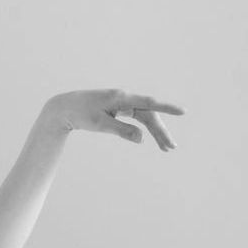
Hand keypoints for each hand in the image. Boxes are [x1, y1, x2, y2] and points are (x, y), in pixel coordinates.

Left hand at [46, 88, 183, 150]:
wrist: (64, 107)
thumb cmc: (80, 114)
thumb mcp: (100, 124)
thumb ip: (122, 130)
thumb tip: (142, 139)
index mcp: (121, 98)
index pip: (149, 103)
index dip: (167, 108)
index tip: (182, 111)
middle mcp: (125, 98)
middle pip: (149, 114)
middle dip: (161, 131)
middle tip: (171, 148)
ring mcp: (123, 103)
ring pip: (145, 117)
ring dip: (155, 132)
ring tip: (166, 149)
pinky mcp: (119, 108)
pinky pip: (137, 118)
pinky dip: (144, 129)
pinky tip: (151, 139)